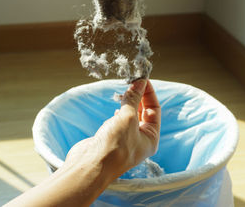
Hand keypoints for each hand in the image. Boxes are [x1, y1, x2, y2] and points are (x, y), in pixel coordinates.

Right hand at [5, 79, 159, 206]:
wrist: (90, 166)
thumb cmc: (114, 146)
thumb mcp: (128, 118)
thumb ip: (134, 99)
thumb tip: (140, 82)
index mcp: (151, 138)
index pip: (155, 110)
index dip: (149, 93)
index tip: (142, 78)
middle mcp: (140, 140)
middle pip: (143, 112)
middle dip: (139, 96)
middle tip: (132, 81)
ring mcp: (125, 140)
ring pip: (130, 116)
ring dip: (128, 103)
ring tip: (124, 91)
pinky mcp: (111, 139)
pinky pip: (118, 122)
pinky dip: (118, 112)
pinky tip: (117, 108)